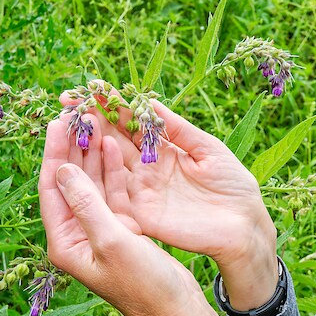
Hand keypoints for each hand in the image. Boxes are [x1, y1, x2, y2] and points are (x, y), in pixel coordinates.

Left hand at [39, 119, 237, 315]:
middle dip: (72, 146)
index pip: (52, 188)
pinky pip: (111, 192)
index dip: (54, 152)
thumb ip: (86, 204)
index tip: (57, 120)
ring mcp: (99, 232)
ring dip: (91, 153)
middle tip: (75, 111)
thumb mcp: (113, 241)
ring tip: (92, 119)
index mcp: (65, 242)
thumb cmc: (144, 285)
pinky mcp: (121, 231)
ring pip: (91, 183)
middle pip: (69, 181)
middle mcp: (77, 235)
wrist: (177, 313)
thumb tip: (61, 170)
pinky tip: (112, 145)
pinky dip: (111, 169)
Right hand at [62, 94, 279, 308]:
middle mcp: (148, 169)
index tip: (91, 87)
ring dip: (90, 145)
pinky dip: (98, 178)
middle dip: (91, 121)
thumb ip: (178, 128)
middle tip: (69, 102)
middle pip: (113, 142)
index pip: (132, 124)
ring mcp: (142, 191)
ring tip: (72, 122)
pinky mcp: (141, 214)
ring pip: (108, 165)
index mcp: (164, 151)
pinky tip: (85, 157)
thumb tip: (150, 100)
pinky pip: (113, 194)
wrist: (246, 227)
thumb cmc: (234, 187)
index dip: (112, 106)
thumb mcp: (208, 150)